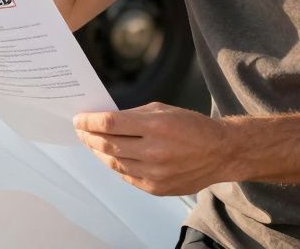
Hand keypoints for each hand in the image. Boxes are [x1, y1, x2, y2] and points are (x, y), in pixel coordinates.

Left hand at [74, 102, 230, 195]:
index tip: (79, 119)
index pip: (110, 123)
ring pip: (114, 163)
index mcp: (156, 126)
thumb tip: (106, 120)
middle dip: (89, 136)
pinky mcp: (156, 188)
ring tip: (92, 143)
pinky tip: (110, 157)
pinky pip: (127, 176)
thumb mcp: (163, 110)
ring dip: (98, 152)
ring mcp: (155, 173)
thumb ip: (134, 115)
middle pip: (108, 144)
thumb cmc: (192, 127)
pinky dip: (115, 166)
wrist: (220, 153)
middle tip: (81, 130)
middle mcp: (154, 151)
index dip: (90, 121)